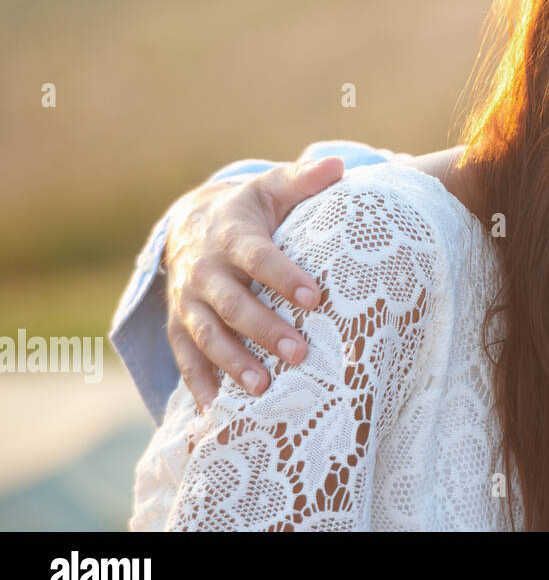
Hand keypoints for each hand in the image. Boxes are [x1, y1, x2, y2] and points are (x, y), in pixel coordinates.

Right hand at [163, 158, 344, 408]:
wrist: (190, 224)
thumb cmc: (248, 209)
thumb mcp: (273, 188)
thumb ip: (304, 179)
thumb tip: (338, 166)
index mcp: (233, 237)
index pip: (259, 257)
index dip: (284, 276)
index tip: (314, 297)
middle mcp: (205, 271)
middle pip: (232, 303)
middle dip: (263, 328)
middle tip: (298, 352)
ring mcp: (188, 301)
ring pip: (206, 334)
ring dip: (232, 362)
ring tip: (261, 388)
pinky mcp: (179, 324)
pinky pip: (185, 357)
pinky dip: (198, 384)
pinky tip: (216, 412)